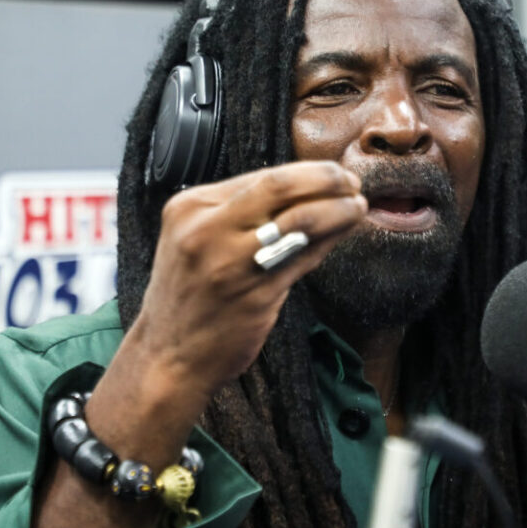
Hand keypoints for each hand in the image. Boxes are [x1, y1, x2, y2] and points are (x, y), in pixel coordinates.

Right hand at [130, 160, 366, 394]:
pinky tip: (343, 232)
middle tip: (352, 182)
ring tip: (358, 206)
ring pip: (300, 220)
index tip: (333, 173)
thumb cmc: (189, 295)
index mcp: (189, 207)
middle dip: (326, 179)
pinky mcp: (255, 294)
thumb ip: (239, 212)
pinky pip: (304, 257)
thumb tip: (303, 187)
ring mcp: (231, 263)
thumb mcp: (195, 238)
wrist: (169, 356)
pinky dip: (330, 240)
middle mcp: (207, 229)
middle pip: (281, 186)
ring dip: (338, 209)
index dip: (306, 171)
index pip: (261, 175)